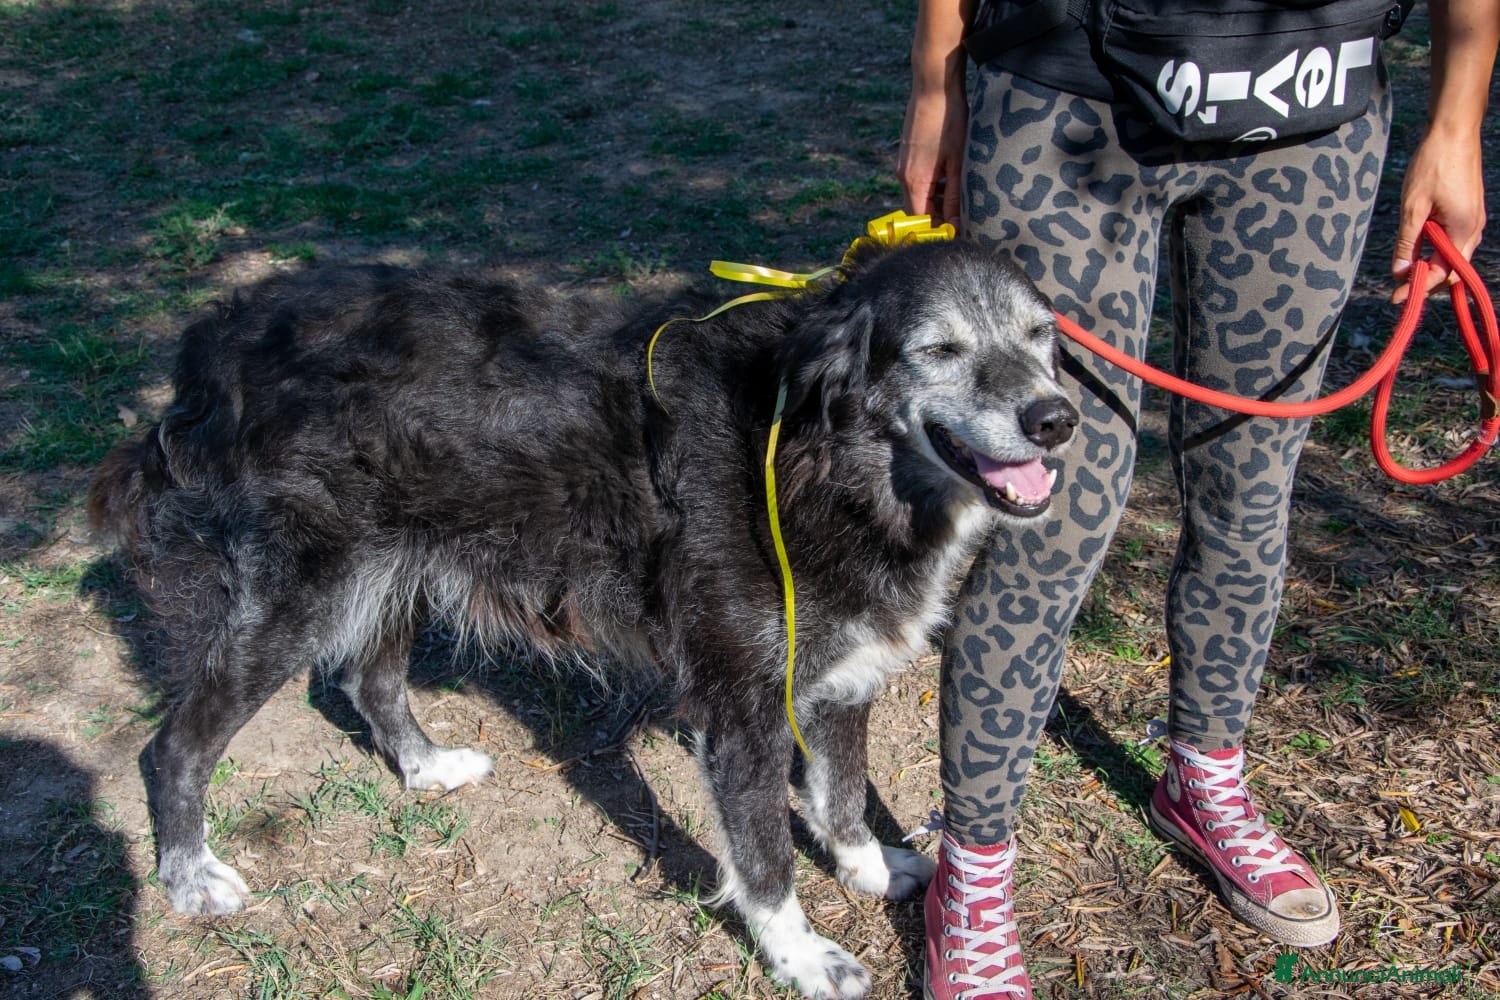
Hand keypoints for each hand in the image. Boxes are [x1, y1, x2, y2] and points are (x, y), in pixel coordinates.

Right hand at [898, 88, 966, 230]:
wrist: (934, 85)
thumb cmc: (949, 119)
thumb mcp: (959, 162)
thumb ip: (956, 197)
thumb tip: (956, 226)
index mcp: (915, 181)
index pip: (921, 221)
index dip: (938, 231)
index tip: (958, 234)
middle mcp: (904, 175)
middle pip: (920, 209)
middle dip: (940, 216)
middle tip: (965, 217)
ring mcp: (904, 163)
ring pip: (921, 193)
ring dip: (939, 200)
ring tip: (963, 193)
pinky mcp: (908, 153)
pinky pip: (920, 179)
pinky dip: (935, 184)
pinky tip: (953, 173)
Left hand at [1389, 0, 1496, 304]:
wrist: (1453, 131)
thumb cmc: (1433, 164)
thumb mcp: (1413, 207)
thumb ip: (1408, 242)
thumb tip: (1401, 272)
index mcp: (1463, 230)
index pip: (1444, 273)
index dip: (1420, 288)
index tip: (1397, 299)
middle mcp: (1473, 228)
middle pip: (1450, 267)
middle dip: (1425, 280)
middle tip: (1398, 289)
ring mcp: (1472, 218)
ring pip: (1451, 253)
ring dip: (1429, 264)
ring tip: (1403, 272)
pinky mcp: (1467, 210)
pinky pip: (1452, 238)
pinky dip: (1434, 248)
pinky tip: (1416, 250)